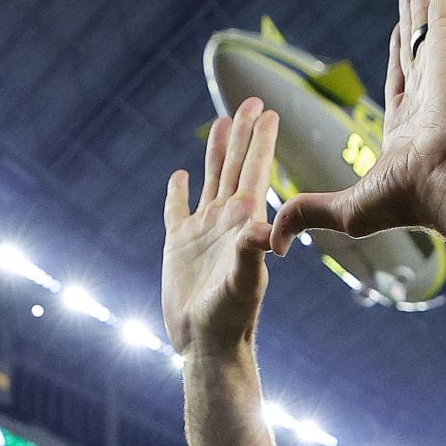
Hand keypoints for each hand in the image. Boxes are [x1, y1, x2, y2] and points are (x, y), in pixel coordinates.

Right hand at [162, 97, 280, 355]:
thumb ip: (251, 251)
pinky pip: (177, 210)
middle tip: (251, 101)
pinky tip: (182, 175)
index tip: (268, 110)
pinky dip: (179, 191)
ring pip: (211, 181)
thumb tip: (260, 228)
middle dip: (243, 134)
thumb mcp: (244, 281)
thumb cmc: (231, 317)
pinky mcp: (180, 247)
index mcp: (244, 223)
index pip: (255, 171)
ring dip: (217, 152)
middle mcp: (226, 222)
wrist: (207, 344)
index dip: (261, 141)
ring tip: (222, 121)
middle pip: (235, 167)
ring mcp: (203, 232)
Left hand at [271, 0, 445, 251]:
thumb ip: (309, 213)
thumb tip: (275, 242)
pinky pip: (443, 4)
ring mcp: (440, 69)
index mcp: (411, 127)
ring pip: (427, 23)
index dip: (395, 59)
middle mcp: (429, 94)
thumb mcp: (346, 211)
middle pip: (414, 47)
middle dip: (409, 21)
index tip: (394, 38)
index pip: (399, 83)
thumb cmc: (410, 202)